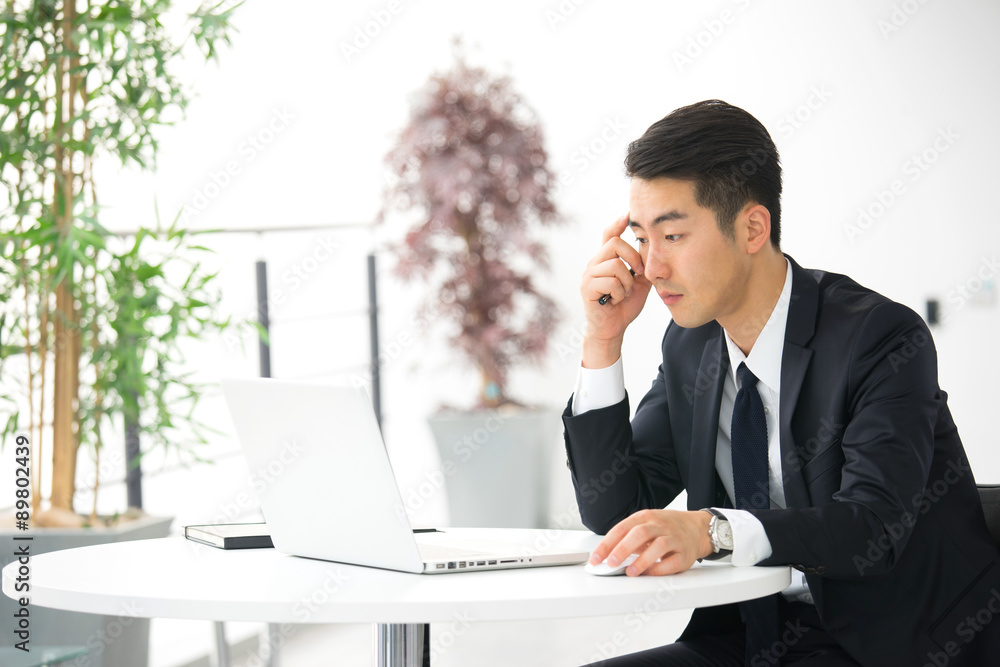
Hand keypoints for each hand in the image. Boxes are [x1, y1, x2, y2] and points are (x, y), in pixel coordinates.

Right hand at [580, 213, 651, 367]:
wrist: (612, 329)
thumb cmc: (624, 306)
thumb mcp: (639, 283)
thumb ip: (642, 266)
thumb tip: (651, 246)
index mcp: (605, 260)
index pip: (609, 235)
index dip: (618, 223)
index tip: (629, 214)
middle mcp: (594, 263)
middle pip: (615, 244)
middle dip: (633, 258)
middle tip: (639, 274)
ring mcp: (588, 275)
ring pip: (615, 264)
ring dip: (626, 282)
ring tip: (624, 293)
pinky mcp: (586, 288)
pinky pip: (610, 281)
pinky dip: (619, 292)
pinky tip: (615, 300)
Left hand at [588, 509, 713, 575]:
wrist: (697, 528)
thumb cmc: (666, 528)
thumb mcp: (646, 524)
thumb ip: (629, 537)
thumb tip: (608, 555)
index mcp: (645, 517)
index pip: (621, 529)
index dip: (607, 544)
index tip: (596, 558)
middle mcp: (659, 525)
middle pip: (639, 534)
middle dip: (622, 549)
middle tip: (610, 563)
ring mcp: (673, 538)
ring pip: (658, 546)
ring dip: (641, 561)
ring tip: (630, 572)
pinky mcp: (685, 553)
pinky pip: (672, 562)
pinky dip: (659, 569)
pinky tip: (649, 573)